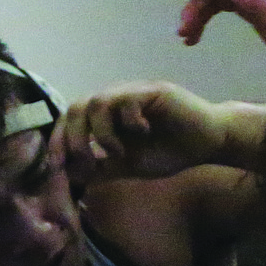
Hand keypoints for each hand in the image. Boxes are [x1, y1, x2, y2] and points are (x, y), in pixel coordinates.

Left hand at [50, 80, 225, 185]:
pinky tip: (143, 134)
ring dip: (102, 133)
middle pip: (77, 107)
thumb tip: (72, 174)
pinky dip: (129, 122)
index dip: (59, 140)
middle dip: (74, 137)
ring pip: (97, 102)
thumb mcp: (131, 166)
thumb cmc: (172, 151)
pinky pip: (127, 101)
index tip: (56, 166)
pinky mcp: (153, 92)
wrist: (209, 143)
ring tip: (118, 153)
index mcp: (107, 116)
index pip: (71, 120)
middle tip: (86, 160)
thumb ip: (103, 167)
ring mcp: (134, 93)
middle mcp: (116, 100)